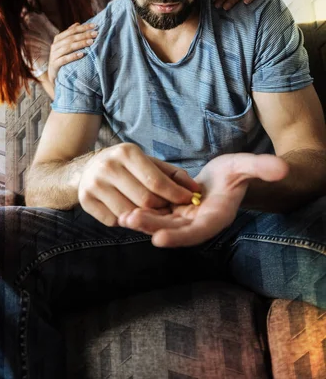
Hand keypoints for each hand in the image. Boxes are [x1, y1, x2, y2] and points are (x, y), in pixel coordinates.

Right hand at [48, 22, 97, 84]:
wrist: (53, 76)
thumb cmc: (62, 59)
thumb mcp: (65, 47)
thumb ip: (70, 35)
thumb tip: (77, 23)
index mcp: (58, 39)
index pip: (72, 30)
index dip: (83, 27)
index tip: (94, 25)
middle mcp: (55, 45)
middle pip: (71, 38)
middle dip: (84, 35)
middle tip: (95, 34)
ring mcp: (54, 55)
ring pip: (68, 47)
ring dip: (80, 44)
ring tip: (91, 42)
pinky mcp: (54, 64)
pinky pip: (64, 59)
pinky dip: (73, 56)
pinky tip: (82, 54)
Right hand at [78, 143, 198, 226]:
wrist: (87, 168)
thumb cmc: (125, 166)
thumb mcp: (147, 162)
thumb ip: (173, 175)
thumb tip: (196, 189)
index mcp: (127, 152)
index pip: (155, 181)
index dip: (174, 194)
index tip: (188, 201)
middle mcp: (108, 166)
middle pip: (144, 201)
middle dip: (161, 208)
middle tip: (166, 208)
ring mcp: (94, 184)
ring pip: (129, 214)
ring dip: (143, 217)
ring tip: (148, 211)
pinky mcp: (85, 200)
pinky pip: (114, 221)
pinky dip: (124, 221)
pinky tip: (126, 210)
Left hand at [118, 153, 287, 247]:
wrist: (224, 176)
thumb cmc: (237, 171)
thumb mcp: (247, 165)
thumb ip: (261, 167)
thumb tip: (282, 168)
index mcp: (216, 217)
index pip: (197, 232)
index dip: (178, 236)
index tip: (158, 238)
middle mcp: (199, 223)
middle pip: (173, 230)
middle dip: (152, 227)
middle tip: (130, 221)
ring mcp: (184, 219)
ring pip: (161, 223)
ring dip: (143, 222)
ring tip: (122, 216)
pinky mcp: (173, 212)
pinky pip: (156, 215)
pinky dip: (142, 213)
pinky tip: (123, 208)